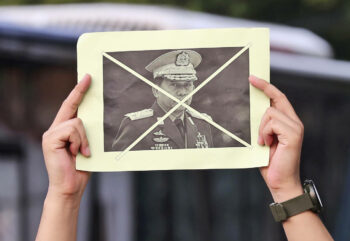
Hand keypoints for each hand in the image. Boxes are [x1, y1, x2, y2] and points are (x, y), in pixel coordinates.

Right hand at [42, 74, 91, 202]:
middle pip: (71, 106)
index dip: (78, 91)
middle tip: (90, 77)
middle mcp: (56, 128)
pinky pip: (73, 130)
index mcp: (65, 129)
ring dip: (85, 138)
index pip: (71, 106)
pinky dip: (79, 141)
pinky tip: (77, 153)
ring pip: (77, 122)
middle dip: (80, 91)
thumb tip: (98, 117)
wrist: (70, 186)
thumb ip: (88, 132)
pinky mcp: (51, 139)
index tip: (87, 78)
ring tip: (83, 152)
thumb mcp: (88, 145)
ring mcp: (51, 133)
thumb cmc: (81, 167)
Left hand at [249, 76, 303, 201]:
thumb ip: (261, 125)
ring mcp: (295, 127)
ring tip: (262, 142)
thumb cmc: (269, 162)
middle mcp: (294, 122)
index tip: (253, 78)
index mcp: (287, 122)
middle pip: (275, 100)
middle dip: (263, 93)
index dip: (266, 87)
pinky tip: (265, 144)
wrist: (279, 181)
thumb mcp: (262, 139)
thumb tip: (249, 111)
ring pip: (270, 112)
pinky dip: (264, 133)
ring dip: (260, 128)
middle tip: (251, 88)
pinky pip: (272, 123)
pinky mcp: (293, 134)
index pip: (278, 97)